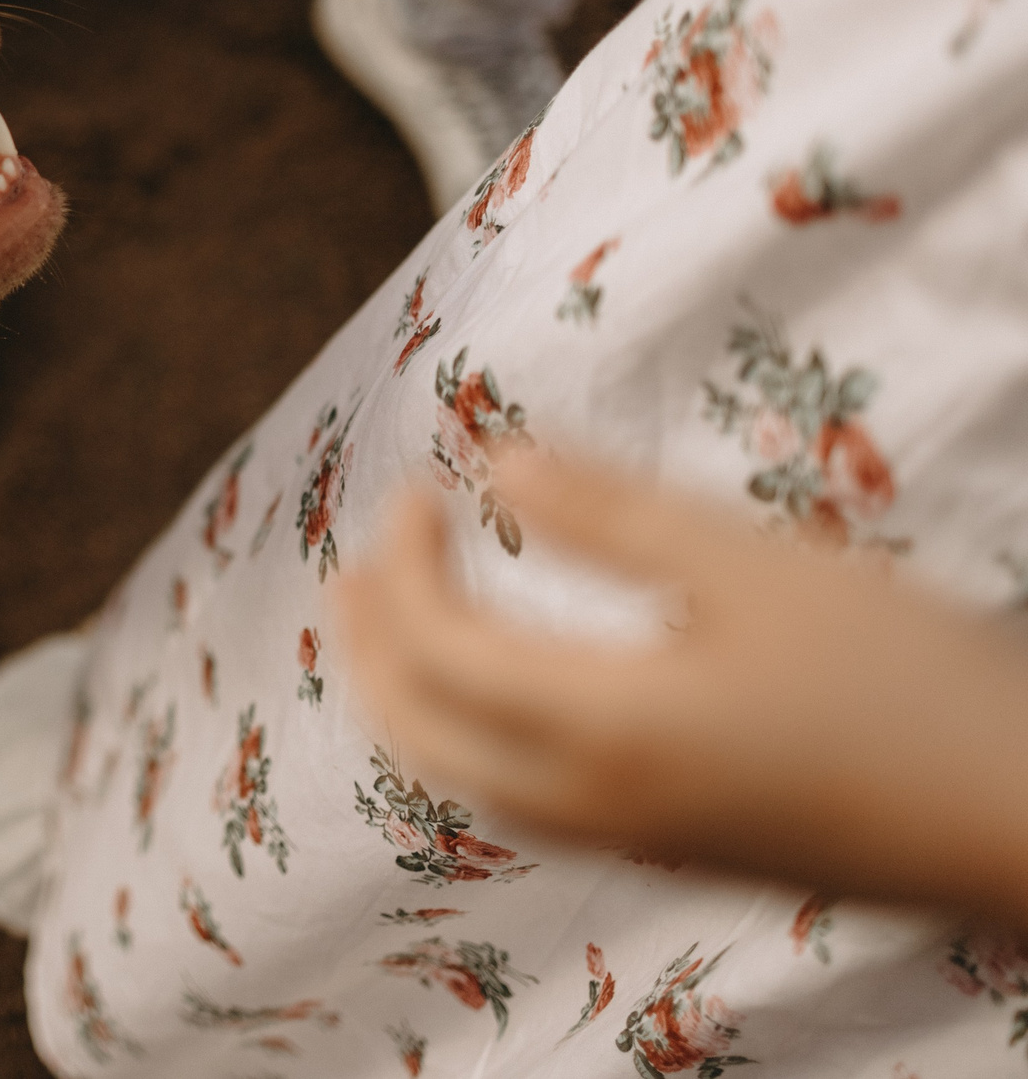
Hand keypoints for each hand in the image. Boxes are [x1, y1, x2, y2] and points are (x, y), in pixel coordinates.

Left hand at [335, 448, 1027, 923]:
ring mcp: (633, 843)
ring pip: (463, 781)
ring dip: (405, 698)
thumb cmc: (905, 679)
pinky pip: (518, 805)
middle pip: (420, 732)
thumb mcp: (755, 566)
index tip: (413, 491)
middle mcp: (595, 804)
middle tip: (355, 564)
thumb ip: (614, 515)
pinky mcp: (674, 854)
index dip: (402, 565)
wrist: (1025, 816)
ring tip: (391, 621)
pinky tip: (493, 695)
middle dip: (368, 645)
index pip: (438, 650)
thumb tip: (494, 462)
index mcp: (603, 729)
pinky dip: (465, 742)